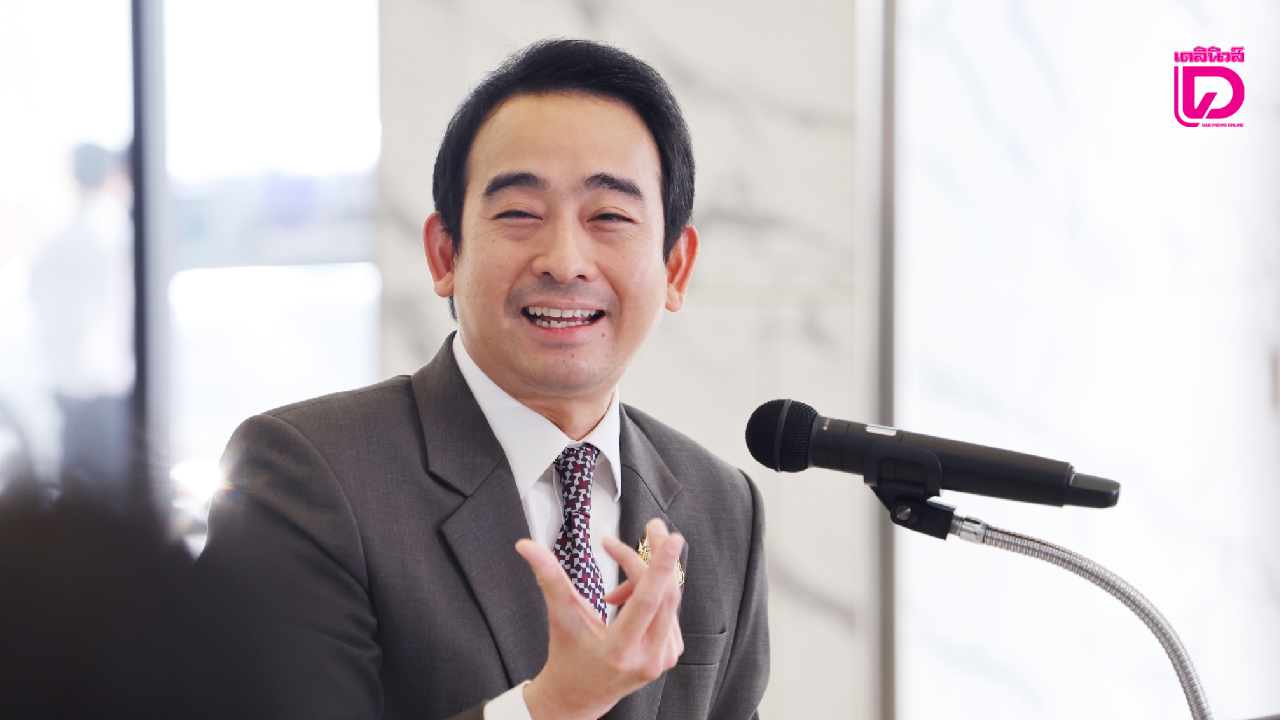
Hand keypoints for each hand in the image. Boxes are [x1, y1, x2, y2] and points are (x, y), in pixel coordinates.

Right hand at [515, 518, 684, 719]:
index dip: (660, 567)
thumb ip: (549, 578)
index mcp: (620, 649)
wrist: (578, 697)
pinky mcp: (669, 654)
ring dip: (646, 582)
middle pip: (666, 595)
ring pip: (668, 601)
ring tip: (615, 591)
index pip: (649, 601)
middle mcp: (647, 656)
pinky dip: (652, 598)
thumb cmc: (567, 657)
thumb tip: (527, 545)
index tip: (669, 538)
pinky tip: (630, 603)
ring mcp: (662, 658)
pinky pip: (669, 612)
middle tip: (653, 529)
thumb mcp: (560, 617)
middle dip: (660, 558)